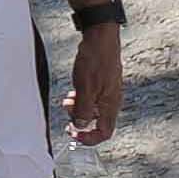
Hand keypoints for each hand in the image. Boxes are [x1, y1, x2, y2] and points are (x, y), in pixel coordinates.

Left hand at [64, 25, 123, 145]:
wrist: (100, 39)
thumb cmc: (96, 61)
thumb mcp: (85, 88)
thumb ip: (84, 109)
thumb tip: (81, 126)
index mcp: (110, 105)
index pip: (104, 133)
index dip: (89, 138)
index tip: (74, 135)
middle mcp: (111, 101)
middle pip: (97, 122)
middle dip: (80, 121)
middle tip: (68, 113)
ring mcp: (106, 92)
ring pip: (92, 110)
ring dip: (78, 109)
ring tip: (68, 100)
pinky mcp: (101, 84)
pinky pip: (91, 98)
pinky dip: (80, 99)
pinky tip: (73, 92)